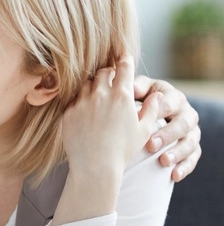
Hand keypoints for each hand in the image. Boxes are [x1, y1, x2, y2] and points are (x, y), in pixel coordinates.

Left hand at [54, 57, 158, 224]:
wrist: (95, 166)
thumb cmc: (123, 150)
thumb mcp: (144, 130)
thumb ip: (151, 108)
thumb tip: (157, 95)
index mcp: (122, 96)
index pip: (123, 69)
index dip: (125, 62)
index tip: (125, 59)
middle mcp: (100, 96)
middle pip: (102, 72)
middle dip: (107, 72)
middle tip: (110, 75)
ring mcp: (81, 104)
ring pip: (85, 83)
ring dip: (92, 84)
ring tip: (96, 90)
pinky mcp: (68, 113)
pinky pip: (73, 99)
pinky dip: (80, 99)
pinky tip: (83, 106)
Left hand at [134, 75, 201, 181]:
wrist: (146, 118)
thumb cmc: (139, 102)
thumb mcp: (137, 93)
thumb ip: (136, 89)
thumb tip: (130, 86)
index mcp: (174, 97)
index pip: (170, 102)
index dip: (158, 111)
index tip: (144, 122)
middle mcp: (187, 114)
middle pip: (183, 124)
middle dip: (167, 135)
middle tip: (150, 145)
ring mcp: (192, 132)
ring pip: (191, 143)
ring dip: (177, 152)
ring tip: (163, 162)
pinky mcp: (193, 148)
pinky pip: (193, 159)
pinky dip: (185, 167)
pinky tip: (174, 176)